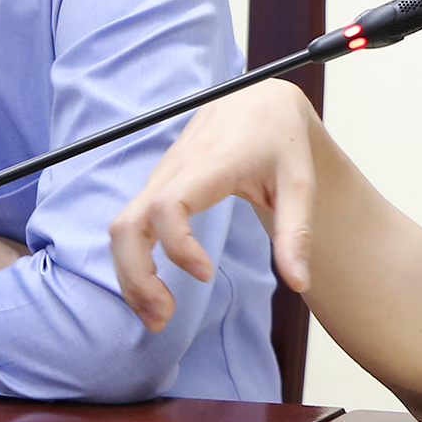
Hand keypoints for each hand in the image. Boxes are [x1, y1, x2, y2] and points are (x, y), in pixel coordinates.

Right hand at [110, 80, 321, 331]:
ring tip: (158, 317)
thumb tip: (299, 284)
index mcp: (211, 163)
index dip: (178, 246)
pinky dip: (134, 262)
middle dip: (136, 276)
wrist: (261, 103)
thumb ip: (297, 233)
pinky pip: (130, 226)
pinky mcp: (158, 186)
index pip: (169, 205)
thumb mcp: (300, 184)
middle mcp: (175, 169)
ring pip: (122, 228)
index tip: (204, 273)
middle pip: (128, 223)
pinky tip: (155, 292)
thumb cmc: (281, 141)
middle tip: (164, 317)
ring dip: (130, 276)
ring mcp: (161, 177)